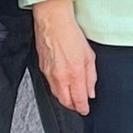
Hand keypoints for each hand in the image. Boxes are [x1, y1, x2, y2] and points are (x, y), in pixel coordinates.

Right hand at [33, 0, 95, 115]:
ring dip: (64, 99)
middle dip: (73, 106)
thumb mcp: (89, 56)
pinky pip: (50, 85)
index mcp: (74, 73)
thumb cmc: (71, 35)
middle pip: (65, 101)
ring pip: (56, 94)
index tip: (85, 110)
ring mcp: (49, 73)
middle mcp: (60, 76)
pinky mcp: (42, 68)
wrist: (52, 23)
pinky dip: (57, 89)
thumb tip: (91, 91)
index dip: (82, 107)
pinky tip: (62, 87)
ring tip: (71, 99)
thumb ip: (91, 76)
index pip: (79, 99)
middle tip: (78, 106)